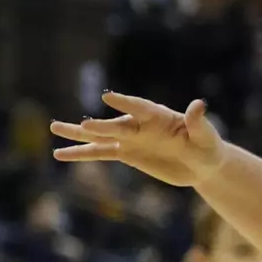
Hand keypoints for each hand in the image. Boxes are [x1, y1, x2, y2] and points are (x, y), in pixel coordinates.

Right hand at [50, 92, 223, 187]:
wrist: (201, 164)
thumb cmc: (208, 147)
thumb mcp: (207, 137)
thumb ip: (199, 122)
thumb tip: (198, 105)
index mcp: (159, 117)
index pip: (140, 108)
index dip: (126, 103)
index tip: (108, 97)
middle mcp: (139, 125)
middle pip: (115, 125)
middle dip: (100, 125)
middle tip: (84, 124)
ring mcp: (129, 138)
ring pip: (98, 136)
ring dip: (77, 133)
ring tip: (54, 128)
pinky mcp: (125, 152)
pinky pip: (98, 153)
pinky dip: (79, 154)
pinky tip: (59, 155)